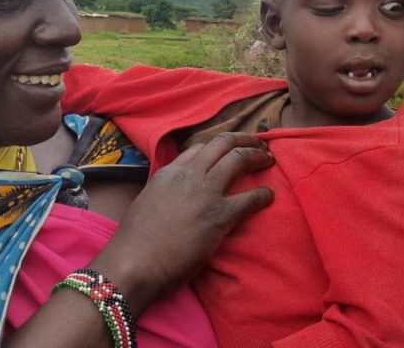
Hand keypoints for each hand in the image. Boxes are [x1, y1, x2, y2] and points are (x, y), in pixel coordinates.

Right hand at [88, 132, 273, 310]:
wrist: (134, 262)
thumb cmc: (135, 240)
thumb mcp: (148, 200)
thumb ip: (166, 190)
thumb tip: (176, 194)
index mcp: (171, 171)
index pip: (201, 147)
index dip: (221, 144)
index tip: (232, 146)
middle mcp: (190, 175)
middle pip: (224, 143)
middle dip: (245, 140)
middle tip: (259, 144)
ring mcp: (206, 193)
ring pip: (239, 159)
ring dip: (258, 156)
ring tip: (269, 159)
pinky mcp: (219, 216)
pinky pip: (250, 198)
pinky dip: (263, 195)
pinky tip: (269, 196)